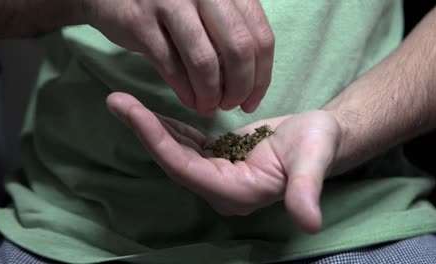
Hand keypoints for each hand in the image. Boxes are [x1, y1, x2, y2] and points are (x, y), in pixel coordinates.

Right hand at [87, 0, 274, 114]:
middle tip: (231, 105)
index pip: (260, 37)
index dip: (261, 76)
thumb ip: (234, 31)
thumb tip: (253, 79)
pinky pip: (171, 68)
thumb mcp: (210, 5)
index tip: (253, 100)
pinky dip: (185, 92)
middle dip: (239, 88)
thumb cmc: (172, 3)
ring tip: (209, 107)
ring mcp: (169, 3)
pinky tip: (190, 101)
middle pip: (238, 50)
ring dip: (211, 95)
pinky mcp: (140, 22)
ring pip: (204, 62)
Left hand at [106, 92, 340, 232]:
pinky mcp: (217, 160)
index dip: (159, 143)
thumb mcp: (314, 160)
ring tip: (122, 102)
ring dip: (149, 128)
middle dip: (144, 132)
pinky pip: (186, 146)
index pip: (188, 170)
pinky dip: (167, 128)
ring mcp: (217, 176)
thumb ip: (306, 189)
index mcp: (238, 192)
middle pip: (174, 162)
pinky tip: (148, 113)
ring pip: (175, 153)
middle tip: (115, 101)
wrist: (319, 138)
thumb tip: (309, 223)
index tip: (132, 113)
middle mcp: (221, 189)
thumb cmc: (319, 144)